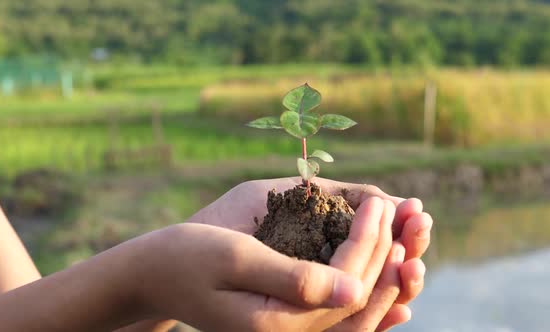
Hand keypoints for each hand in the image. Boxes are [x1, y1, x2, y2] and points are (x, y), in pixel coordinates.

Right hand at [131, 198, 394, 330]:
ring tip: (399, 237)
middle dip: (384, 253)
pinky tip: (380, 274)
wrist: (156, 275)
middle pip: (357, 298)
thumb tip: (353, 287)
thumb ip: (294, 277)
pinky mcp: (284, 322)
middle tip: (399, 211)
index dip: (369, 242)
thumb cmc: (187, 257)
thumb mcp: (236, 258)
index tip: (380, 202)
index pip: (346, 283)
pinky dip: (364, 294)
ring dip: (382, 274)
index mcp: (278, 323)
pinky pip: (336, 316)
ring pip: (354, 311)